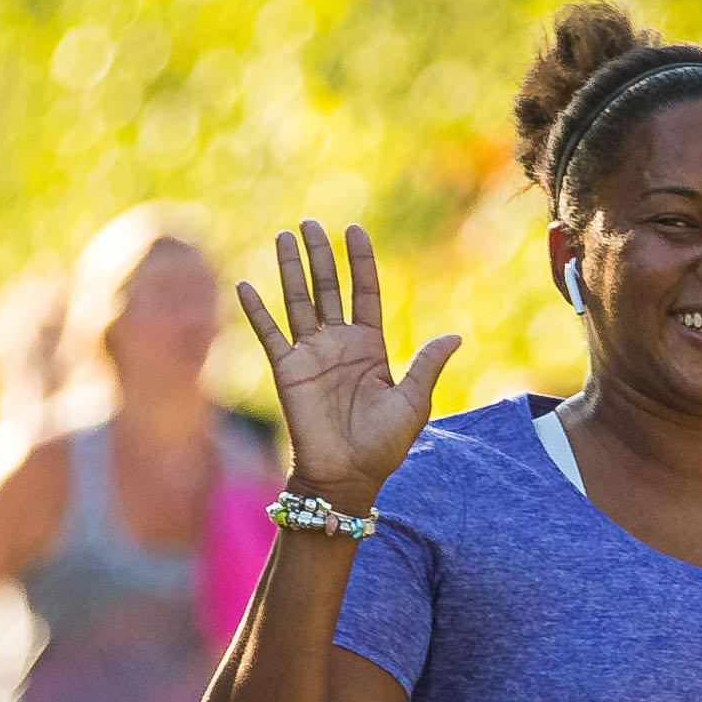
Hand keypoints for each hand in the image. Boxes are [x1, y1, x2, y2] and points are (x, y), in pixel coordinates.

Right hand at [236, 221, 462, 510]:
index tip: (353, 230)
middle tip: (311, 224)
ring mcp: (311, 355)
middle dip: (320, 255)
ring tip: (284, 236)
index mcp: (370, 347)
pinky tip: (246, 285)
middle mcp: (338, 344)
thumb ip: (427, 366)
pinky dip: (257, 311)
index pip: (364, 292)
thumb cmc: (383, 445)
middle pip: (328, 288)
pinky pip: (269, 334)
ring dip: (291, 270)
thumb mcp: (413, 402)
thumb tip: (455, 336)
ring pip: (298, 301)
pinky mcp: (287, 371)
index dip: (359, 262)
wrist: (347, 477)